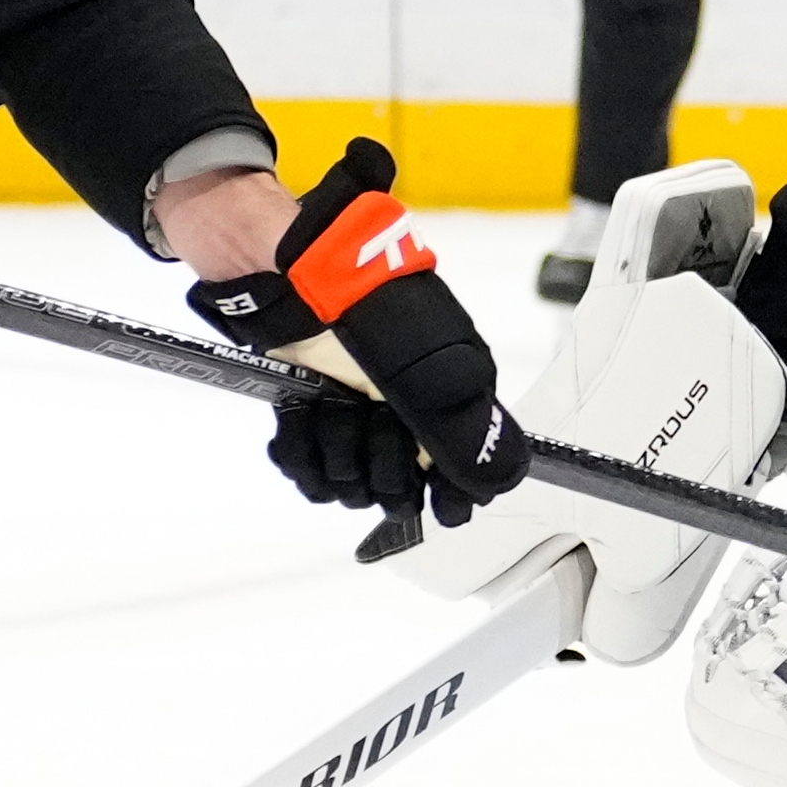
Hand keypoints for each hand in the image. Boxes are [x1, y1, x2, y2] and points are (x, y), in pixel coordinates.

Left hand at [189, 135, 526, 525]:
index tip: (434, 506)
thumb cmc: (365, 311)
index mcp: (448, 398)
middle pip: (398, 487)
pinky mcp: (313, 419)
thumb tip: (496, 484)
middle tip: (364, 416)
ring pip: (349, 484)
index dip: (445, 493)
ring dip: (331, 447)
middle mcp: (405, 414)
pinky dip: (298, 449)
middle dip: (375, 458)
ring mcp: (357, 418)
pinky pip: (309, 473)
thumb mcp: (430, 371)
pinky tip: (299, 416)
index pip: (460, 474)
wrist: (289, 280)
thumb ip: (464, 435)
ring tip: (326, 403)